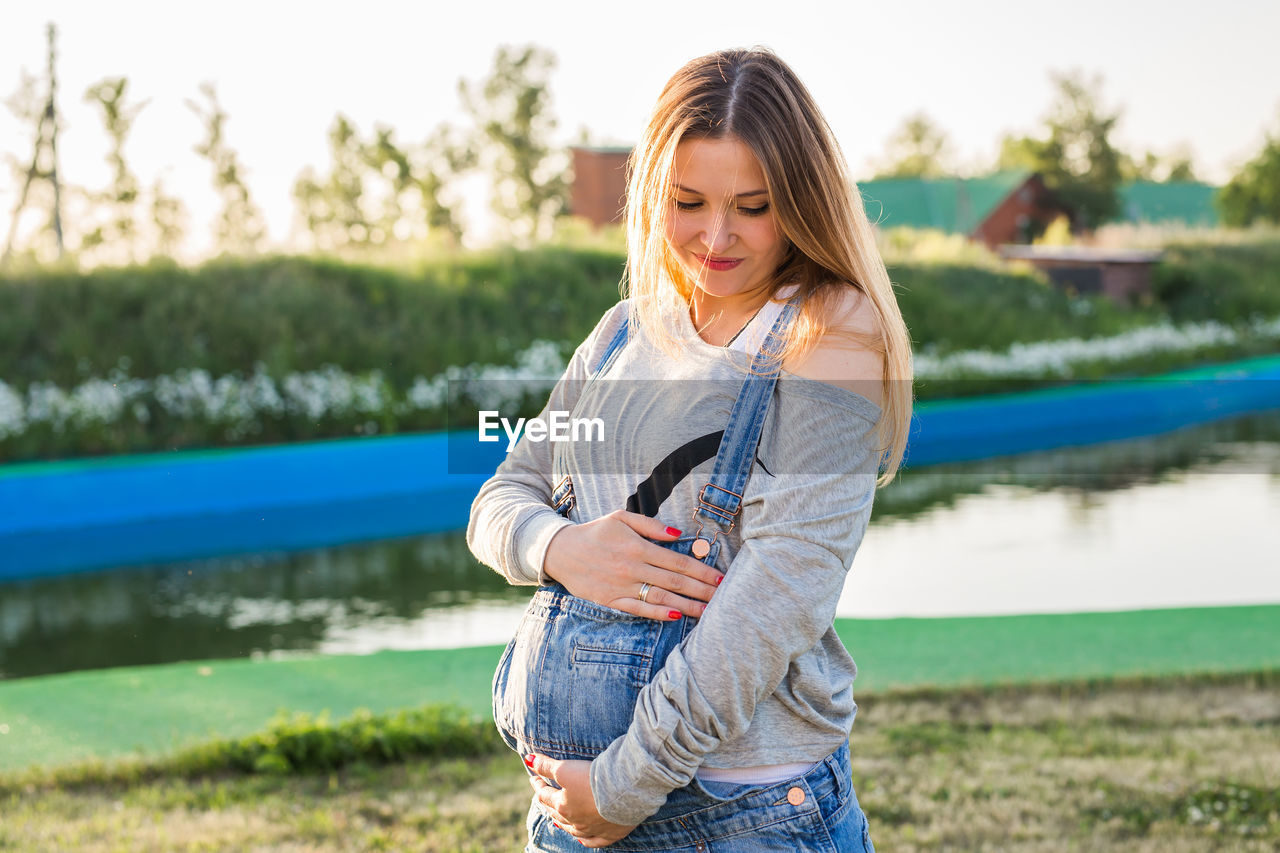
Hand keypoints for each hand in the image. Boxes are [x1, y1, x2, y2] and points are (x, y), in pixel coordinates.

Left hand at [526, 753, 636, 847]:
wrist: (624, 791)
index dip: (538, 784)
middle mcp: (574, 821)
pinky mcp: (609, 834)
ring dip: (562, 822)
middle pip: (555, 812)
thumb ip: (547, 765)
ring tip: (555, 817)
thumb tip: (529, 760)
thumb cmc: (593, 779)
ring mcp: (591, 830)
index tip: (534, 777)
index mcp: (562, 805)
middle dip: (547, 801)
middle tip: (542, 794)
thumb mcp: (566, 768)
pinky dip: (585, 840)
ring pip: (571, 829)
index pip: (544, 794)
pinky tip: (581, 840)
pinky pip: (593, 841)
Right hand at [543, 510, 722, 619]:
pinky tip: (675, 616)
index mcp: (638, 546)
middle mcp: (632, 567)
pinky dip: (657, 613)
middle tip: (724, 598)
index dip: (702, 571)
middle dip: (702, 590)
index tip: (720, 578)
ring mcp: (621, 586)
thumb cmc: (595, 532)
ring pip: (661, 597)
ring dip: (687, 606)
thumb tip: (679, 534)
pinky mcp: (611, 600)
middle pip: (675, 581)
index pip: (678, 561)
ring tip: (709, 612)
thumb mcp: (621, 518)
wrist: (560, 551)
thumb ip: (651, 525)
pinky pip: (638, 609)